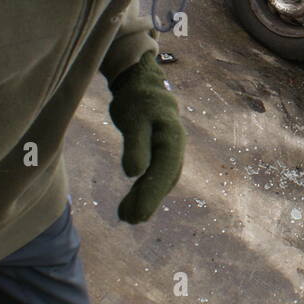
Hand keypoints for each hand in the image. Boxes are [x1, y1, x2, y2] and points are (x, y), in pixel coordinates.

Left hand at [107, 52, 185, 223]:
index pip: (164, 170)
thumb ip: (135, 144)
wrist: (142, 83)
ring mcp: (171, 149)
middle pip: (166, 178)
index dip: (152, 194)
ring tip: (126, 216)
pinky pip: (157, 174)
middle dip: (149, 200)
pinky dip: (145, 189)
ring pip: (162, 178)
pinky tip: (131, 202)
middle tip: (130, 220)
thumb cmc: (136, 99)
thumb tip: (134, 173)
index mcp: (172, 136)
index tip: (136, 214)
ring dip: (147, 198)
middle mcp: (176, 145)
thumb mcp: (132, 119)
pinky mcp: (161, 151)